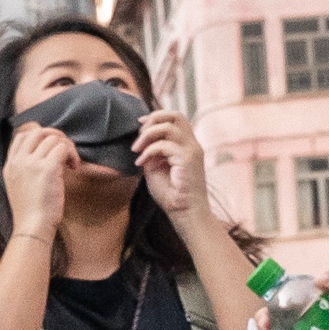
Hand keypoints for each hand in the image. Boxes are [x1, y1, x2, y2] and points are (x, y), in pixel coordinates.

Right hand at [0, 123, 74, 246]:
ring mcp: (31, 163)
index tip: (51, 150)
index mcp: (10, 165)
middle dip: (55, 136)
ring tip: (71, 164)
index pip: (22, 136)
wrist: (32, 228)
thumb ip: (26, 169)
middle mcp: (19, 161)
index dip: (40, 137)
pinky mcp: (47, 168)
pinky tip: (74, 168)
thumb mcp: (19, 187)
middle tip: (65, 151)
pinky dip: (72, 155)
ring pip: (54, 139)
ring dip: (67, 148)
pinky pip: (63, 148)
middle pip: (38, 132)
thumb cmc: (30, 213)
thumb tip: (46, 154)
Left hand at [133, 107, 209, 226]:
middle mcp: (192, 145)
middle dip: (153, 118)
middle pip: (175, 115)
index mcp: (187, 146)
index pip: (175, 119)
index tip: (139, 125)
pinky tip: (140, 163)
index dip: (156, 117)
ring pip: (169, 126)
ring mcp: (192, 150)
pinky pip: (164, 145)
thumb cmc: (172, 197)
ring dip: (148, 134)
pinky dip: (148, 151)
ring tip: (136, 149)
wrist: (185, 214)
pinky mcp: (188, 159)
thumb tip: (140, 142)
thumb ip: (151, 154)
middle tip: (139, 134)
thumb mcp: (155, 170)